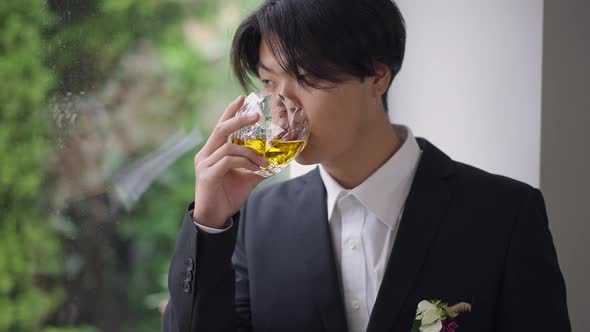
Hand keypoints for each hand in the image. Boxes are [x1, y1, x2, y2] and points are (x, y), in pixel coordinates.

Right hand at [192, 96, 268, 228]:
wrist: (215, 218)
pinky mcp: (207, 175)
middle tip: (256, 115)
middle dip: (238, 119)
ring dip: (251, 153)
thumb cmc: (227, 196)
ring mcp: (204, 164)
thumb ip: (256, 167)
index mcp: (212, 152)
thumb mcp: (245, 178)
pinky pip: (229, 161)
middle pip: (220, 130)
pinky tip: (256, 169)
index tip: (241, 99)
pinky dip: (245, 162)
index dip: (230, 112)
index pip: (220, 127)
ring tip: (264, 163)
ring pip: (229, 147)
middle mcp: (205, 155)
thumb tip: (276, 161)